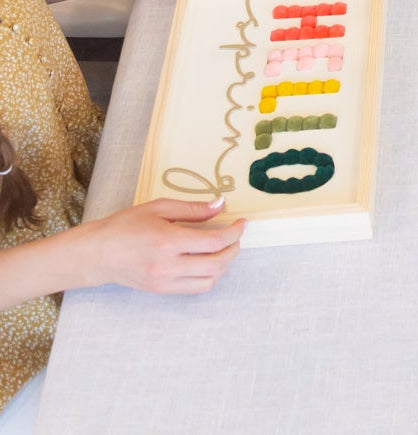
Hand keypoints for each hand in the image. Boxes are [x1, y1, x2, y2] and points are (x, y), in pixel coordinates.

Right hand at [84, 197, 242, 293]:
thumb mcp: (159, 208)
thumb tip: (221, 205)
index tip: (241, 222)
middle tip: (236, 235)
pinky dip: (209, 276)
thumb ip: (193, 209)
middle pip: (216, 264)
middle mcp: (167, 265)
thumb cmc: (124, 226)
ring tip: (224, 248)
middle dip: (233, 248)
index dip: (234, 232)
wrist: (96, 254)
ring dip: (224, 265)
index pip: (213, 241)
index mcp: (167, 241)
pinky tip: (208, 261)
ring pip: (209, 281)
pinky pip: (195, 289)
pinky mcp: (161, 290)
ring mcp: (164, 281)